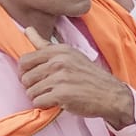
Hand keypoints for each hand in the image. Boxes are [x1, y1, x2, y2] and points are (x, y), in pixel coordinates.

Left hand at [19, 28, 134, 128]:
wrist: (110, 94)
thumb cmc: (88, 76)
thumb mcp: (70, 54)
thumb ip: (45, 44)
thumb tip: (27, 29)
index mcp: (59, 50)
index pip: (24, 60)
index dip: (26, 72)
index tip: (38, 77)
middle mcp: (59, 61)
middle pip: (25, 78)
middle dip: (33, 86)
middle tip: (48, 88)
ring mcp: (60, 78)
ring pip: (30, 92)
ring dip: (39, 97)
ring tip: (54, 95)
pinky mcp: (62, 94)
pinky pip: (38, 102)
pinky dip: (45, 106)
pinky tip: (57, 102)